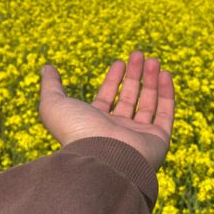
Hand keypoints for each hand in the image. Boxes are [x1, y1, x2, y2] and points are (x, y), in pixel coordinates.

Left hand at [39, 51, 174, 171]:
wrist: (103, 159)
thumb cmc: (77, 131)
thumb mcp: (55, 104)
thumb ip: (51, 86)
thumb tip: (46, 69)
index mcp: (95, 124)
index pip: (107, 97)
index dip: (113, 79)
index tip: (119, 61)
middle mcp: (117, 130)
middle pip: (129, 98)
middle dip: (134, 75)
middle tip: (138, 54)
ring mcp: (139, 136)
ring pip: (148, 103)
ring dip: (151, 80)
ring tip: (154, 59)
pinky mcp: (158, 139)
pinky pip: (165, 113)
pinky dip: (166, 93)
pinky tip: (165, 73)